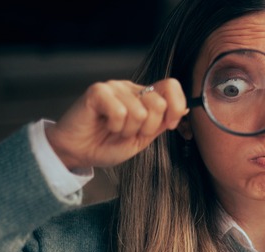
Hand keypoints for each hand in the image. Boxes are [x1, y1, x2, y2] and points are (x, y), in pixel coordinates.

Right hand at [46, 79, 187, 169]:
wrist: (79, 153)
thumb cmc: (107, 145)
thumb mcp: (143, 138)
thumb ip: (161, 123)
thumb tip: (184, 109)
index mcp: (144, 97)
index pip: (171, 86)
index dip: (176, 107)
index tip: (170, 125)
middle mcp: (131, 88)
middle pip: (158, 102)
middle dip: (149, 127)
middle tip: (131, 133)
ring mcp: (114, 88)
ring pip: (139, 111)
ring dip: (128, 130)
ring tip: (115, 130)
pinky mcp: (97, 91)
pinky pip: (119, 111)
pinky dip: (115, 126)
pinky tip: (105, 125)